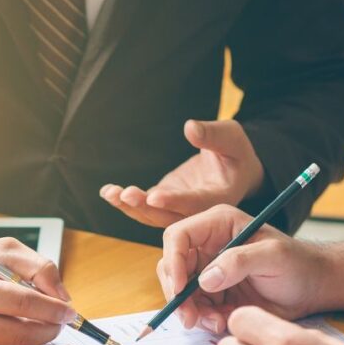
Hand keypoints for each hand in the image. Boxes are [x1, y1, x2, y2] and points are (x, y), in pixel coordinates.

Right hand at [0, 237, 74, 344]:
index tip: (70, 311)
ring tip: (39, 321)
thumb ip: (36, 266)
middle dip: (50, 328)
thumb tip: (61, 297)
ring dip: (36, 338)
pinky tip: (15, 328)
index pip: (21, 304)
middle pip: (22, 334)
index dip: (52, 309)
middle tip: (60, 319)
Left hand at [100, 119, 264, 228]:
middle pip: (168, 216)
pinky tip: (108, 192)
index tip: (154, 196)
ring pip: (152, 215)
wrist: (232, 168)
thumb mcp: (231, 138)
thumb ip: (213, 135)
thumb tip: (190, 128)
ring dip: (130, 206)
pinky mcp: (165, 202)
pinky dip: (126, 201)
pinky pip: (144, 206)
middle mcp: (196, 211)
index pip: (194, 203)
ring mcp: (178, 209)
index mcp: (217, 198)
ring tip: (110, 193)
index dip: (174, 201)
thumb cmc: (235, 151)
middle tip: (125, 193)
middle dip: (144, 207)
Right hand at [157, 205, 343, 332]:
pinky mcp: (213, 294)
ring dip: (190, 311)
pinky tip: (221, 323)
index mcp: (218, 225)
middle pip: (172, 267)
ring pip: (180, 292)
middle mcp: (207, 246)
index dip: (173, 262)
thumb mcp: (273, 257)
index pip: (178, 237)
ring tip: (215, 322)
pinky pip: (194, 308)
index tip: (181, 289)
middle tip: (189, 318)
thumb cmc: (298, 264)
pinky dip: (202, 320)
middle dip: (177, 294)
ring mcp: (208, 271)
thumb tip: (205, 279)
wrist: (313, 288)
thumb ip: (239, 261)